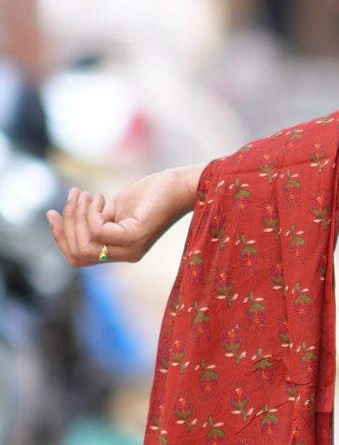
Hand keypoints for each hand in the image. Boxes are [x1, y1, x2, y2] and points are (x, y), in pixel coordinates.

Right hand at [46, 165, 202, 267]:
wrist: (179, 186)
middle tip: (74, 196)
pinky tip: (102, 198)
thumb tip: (64, 218)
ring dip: (77, 216)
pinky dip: (92, 212)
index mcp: (118, 251)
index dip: (60, 238)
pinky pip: (99, 231)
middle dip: (66, 224)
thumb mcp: (114, 210)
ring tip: (87, 195)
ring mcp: (131, 248)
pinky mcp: (135, 235)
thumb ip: (93, 220)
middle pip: (77, 254)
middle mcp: (125, 255)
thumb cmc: (150, 195)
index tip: (52, 213)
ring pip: (85, 244)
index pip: (77, 258)